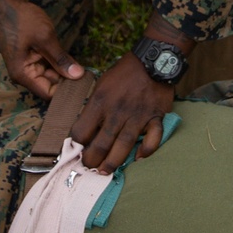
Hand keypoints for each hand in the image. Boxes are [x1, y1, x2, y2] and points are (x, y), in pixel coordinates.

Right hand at [0, 0, 83, 98]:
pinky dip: (58, 63)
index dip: (65, 91)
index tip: (83, 84)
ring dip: (63, 71)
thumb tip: (78, 75)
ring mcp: (26, 66)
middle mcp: (23, 74)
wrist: (9, 4)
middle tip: (88, 75)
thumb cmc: (23, 20)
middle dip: (67, 81)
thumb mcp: (46, 38)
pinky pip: (47, 65)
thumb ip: (61, 59)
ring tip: (83, 68)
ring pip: (50, 75)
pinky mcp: (31, 58)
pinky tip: (72, 60)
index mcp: (22, 74)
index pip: (48, 93)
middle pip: (49, 85)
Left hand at [71, 51, 175, 172]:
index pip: (82, 131)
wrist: (153, 60)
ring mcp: (138, 116)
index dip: (76, 144)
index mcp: (100, 102)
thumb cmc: (124, 72)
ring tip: (105, 172)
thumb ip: (94, 105)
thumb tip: (85, 128)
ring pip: (124, 146)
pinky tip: (139, 159)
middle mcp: (117, 111)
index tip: (75, 150)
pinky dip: (147, 151)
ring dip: (113, 162)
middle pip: (101, 144)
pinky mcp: (156, 117)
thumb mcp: (101, 84)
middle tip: (88, 168)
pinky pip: (153, 139)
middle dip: (91, 160)